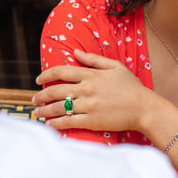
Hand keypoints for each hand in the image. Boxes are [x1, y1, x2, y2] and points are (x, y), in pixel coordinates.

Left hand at [32, 49, 155, 131]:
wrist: (144, 108)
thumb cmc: (131, 87)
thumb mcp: (115, 67)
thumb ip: (94, 59)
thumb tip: (75, 52)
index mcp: (91, 75)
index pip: (61, 71)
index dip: (46, 75)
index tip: (38, 79)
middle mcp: (86, 89)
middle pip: (55, 90)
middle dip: (40, 95)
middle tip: (33, 99)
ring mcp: (88, 106)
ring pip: (58, 107)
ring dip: (44, 110)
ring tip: (37, 113)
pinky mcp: (91, 121)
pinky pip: (68, 122)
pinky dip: (56, 124)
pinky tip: (49, 125)